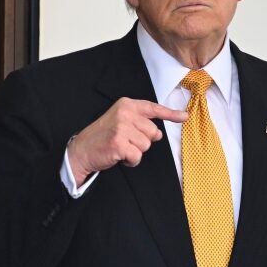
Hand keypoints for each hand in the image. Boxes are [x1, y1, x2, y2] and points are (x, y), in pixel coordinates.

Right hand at [66, 98, 186, 183]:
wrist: (82, 150)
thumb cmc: (104, 136)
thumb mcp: (122, 122)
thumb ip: (141, 124)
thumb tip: (159, 134)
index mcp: (126, 105)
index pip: (153, 108)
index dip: (171, 114)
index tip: (184, 117)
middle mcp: (125, 114)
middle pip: (153, 132)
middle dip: (142, 141)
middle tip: (126, 141)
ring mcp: (121, 128)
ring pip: (146, 145)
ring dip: (136, 152)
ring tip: (121, 148)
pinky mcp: (119, 143)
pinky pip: (137, 156)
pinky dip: (131, 161)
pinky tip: (119, 156)